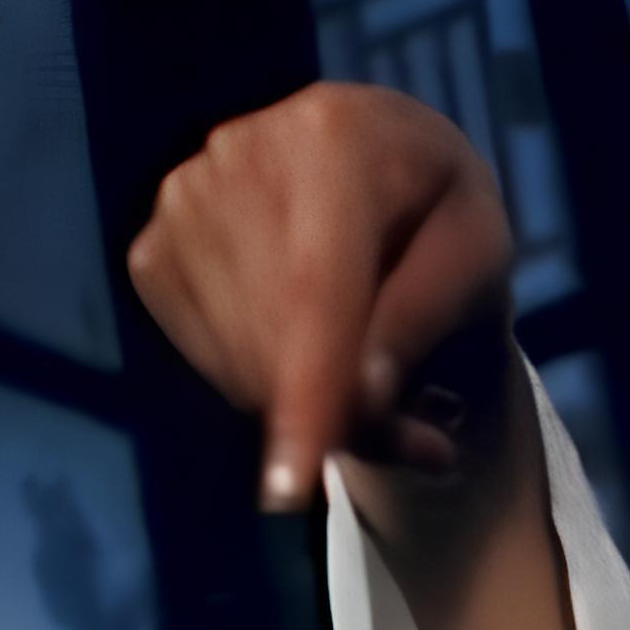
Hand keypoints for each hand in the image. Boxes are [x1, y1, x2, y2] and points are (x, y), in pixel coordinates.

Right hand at [126, 82, 514, 510]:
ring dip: (310, 412)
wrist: (379, 163)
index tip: (291, 488)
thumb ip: (426, 316)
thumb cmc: (441, 212)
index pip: (315, 288)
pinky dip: (265, 387)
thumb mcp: (477, 253)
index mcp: (333, 141)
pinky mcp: (152, 250)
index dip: (308, 392)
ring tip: (380, 388)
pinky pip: (209, 361)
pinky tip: (309, 350)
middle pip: (275, 340)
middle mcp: (238, 156)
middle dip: (345, 419)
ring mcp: (181, 202)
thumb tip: (361, 394)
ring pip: (238, 365)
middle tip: (425, 442)